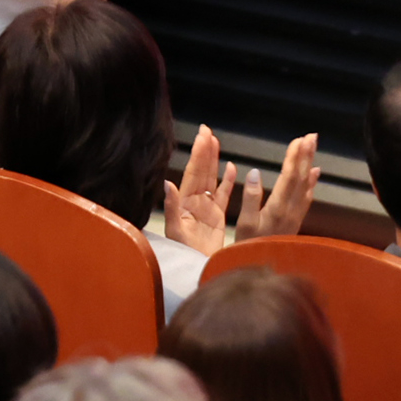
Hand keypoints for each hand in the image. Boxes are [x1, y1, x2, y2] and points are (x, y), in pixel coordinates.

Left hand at [160, 126, 234, 257]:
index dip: (198, 154)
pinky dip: (228, 181)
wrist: (194, 270)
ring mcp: (206, 208)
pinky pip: (223, 195)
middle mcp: (195, 202)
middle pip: (202, 171)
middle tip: (207, 130)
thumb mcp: (175, 231)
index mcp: (185, 202)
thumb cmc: (181, 253)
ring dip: (214, 161)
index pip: (193, 173)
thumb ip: (171, 207)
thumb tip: (168, 183)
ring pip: (211, 179)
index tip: (202, 135)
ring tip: (215, 142)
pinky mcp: (217, 218)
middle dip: (204, 151)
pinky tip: (232, 168)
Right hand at [234, 134, 318, 241]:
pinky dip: (311, 182)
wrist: (263, 271)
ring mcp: (296, 216)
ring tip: (312, 148)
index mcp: (278, 208)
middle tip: (311, 136)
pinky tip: (314, 173)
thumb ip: (250, 199)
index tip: (298, 140)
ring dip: (309, 164)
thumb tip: (255, 173)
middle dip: (306, 156)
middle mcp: (291, 210)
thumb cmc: (249, 248)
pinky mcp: (296, 220)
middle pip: (301, 178)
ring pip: (306, 185)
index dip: (294, 158)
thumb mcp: (244, 225)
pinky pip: (307, 197)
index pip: (289, 177)